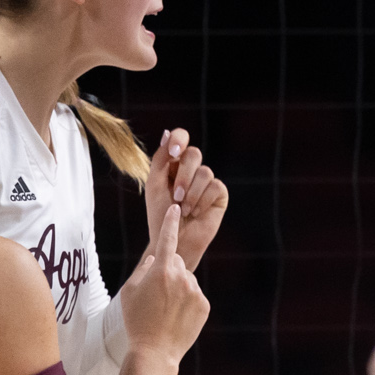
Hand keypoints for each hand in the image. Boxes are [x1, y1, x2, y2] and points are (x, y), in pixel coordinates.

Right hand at [117, 205, 210, 368]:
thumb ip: (143, 269)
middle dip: (167, 269)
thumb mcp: (130, 291)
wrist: (156, 351)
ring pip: (186, 280)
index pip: (167, 239)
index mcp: (161, 270)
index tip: (175, 208)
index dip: (170, 222)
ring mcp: (195, 291)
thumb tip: (155, 258)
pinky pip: (194, 296)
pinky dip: (187, 302)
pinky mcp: (204, 305)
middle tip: (155, 293)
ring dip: (177, 287)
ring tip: (165, 309)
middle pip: (175, 262)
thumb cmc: (137, 321)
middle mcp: (182, 277)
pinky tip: (176, 317)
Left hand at [144, 128, 227, 271]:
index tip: (173, 152)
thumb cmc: (161, 215)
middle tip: (176, 196)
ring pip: (205, 172)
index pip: (181, 138)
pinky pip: (215, 186)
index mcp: (174, 163)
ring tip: (184, 209)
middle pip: (194, 154)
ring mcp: (207, 181)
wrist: (173, 241)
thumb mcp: (155, 185)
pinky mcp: (219, 194)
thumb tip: (167, 133)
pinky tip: (195, 212)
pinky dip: (202, 200)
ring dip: (191, 193)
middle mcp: (192, 169)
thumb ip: (160, 159)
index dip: (179, 139)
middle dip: (183, 176)